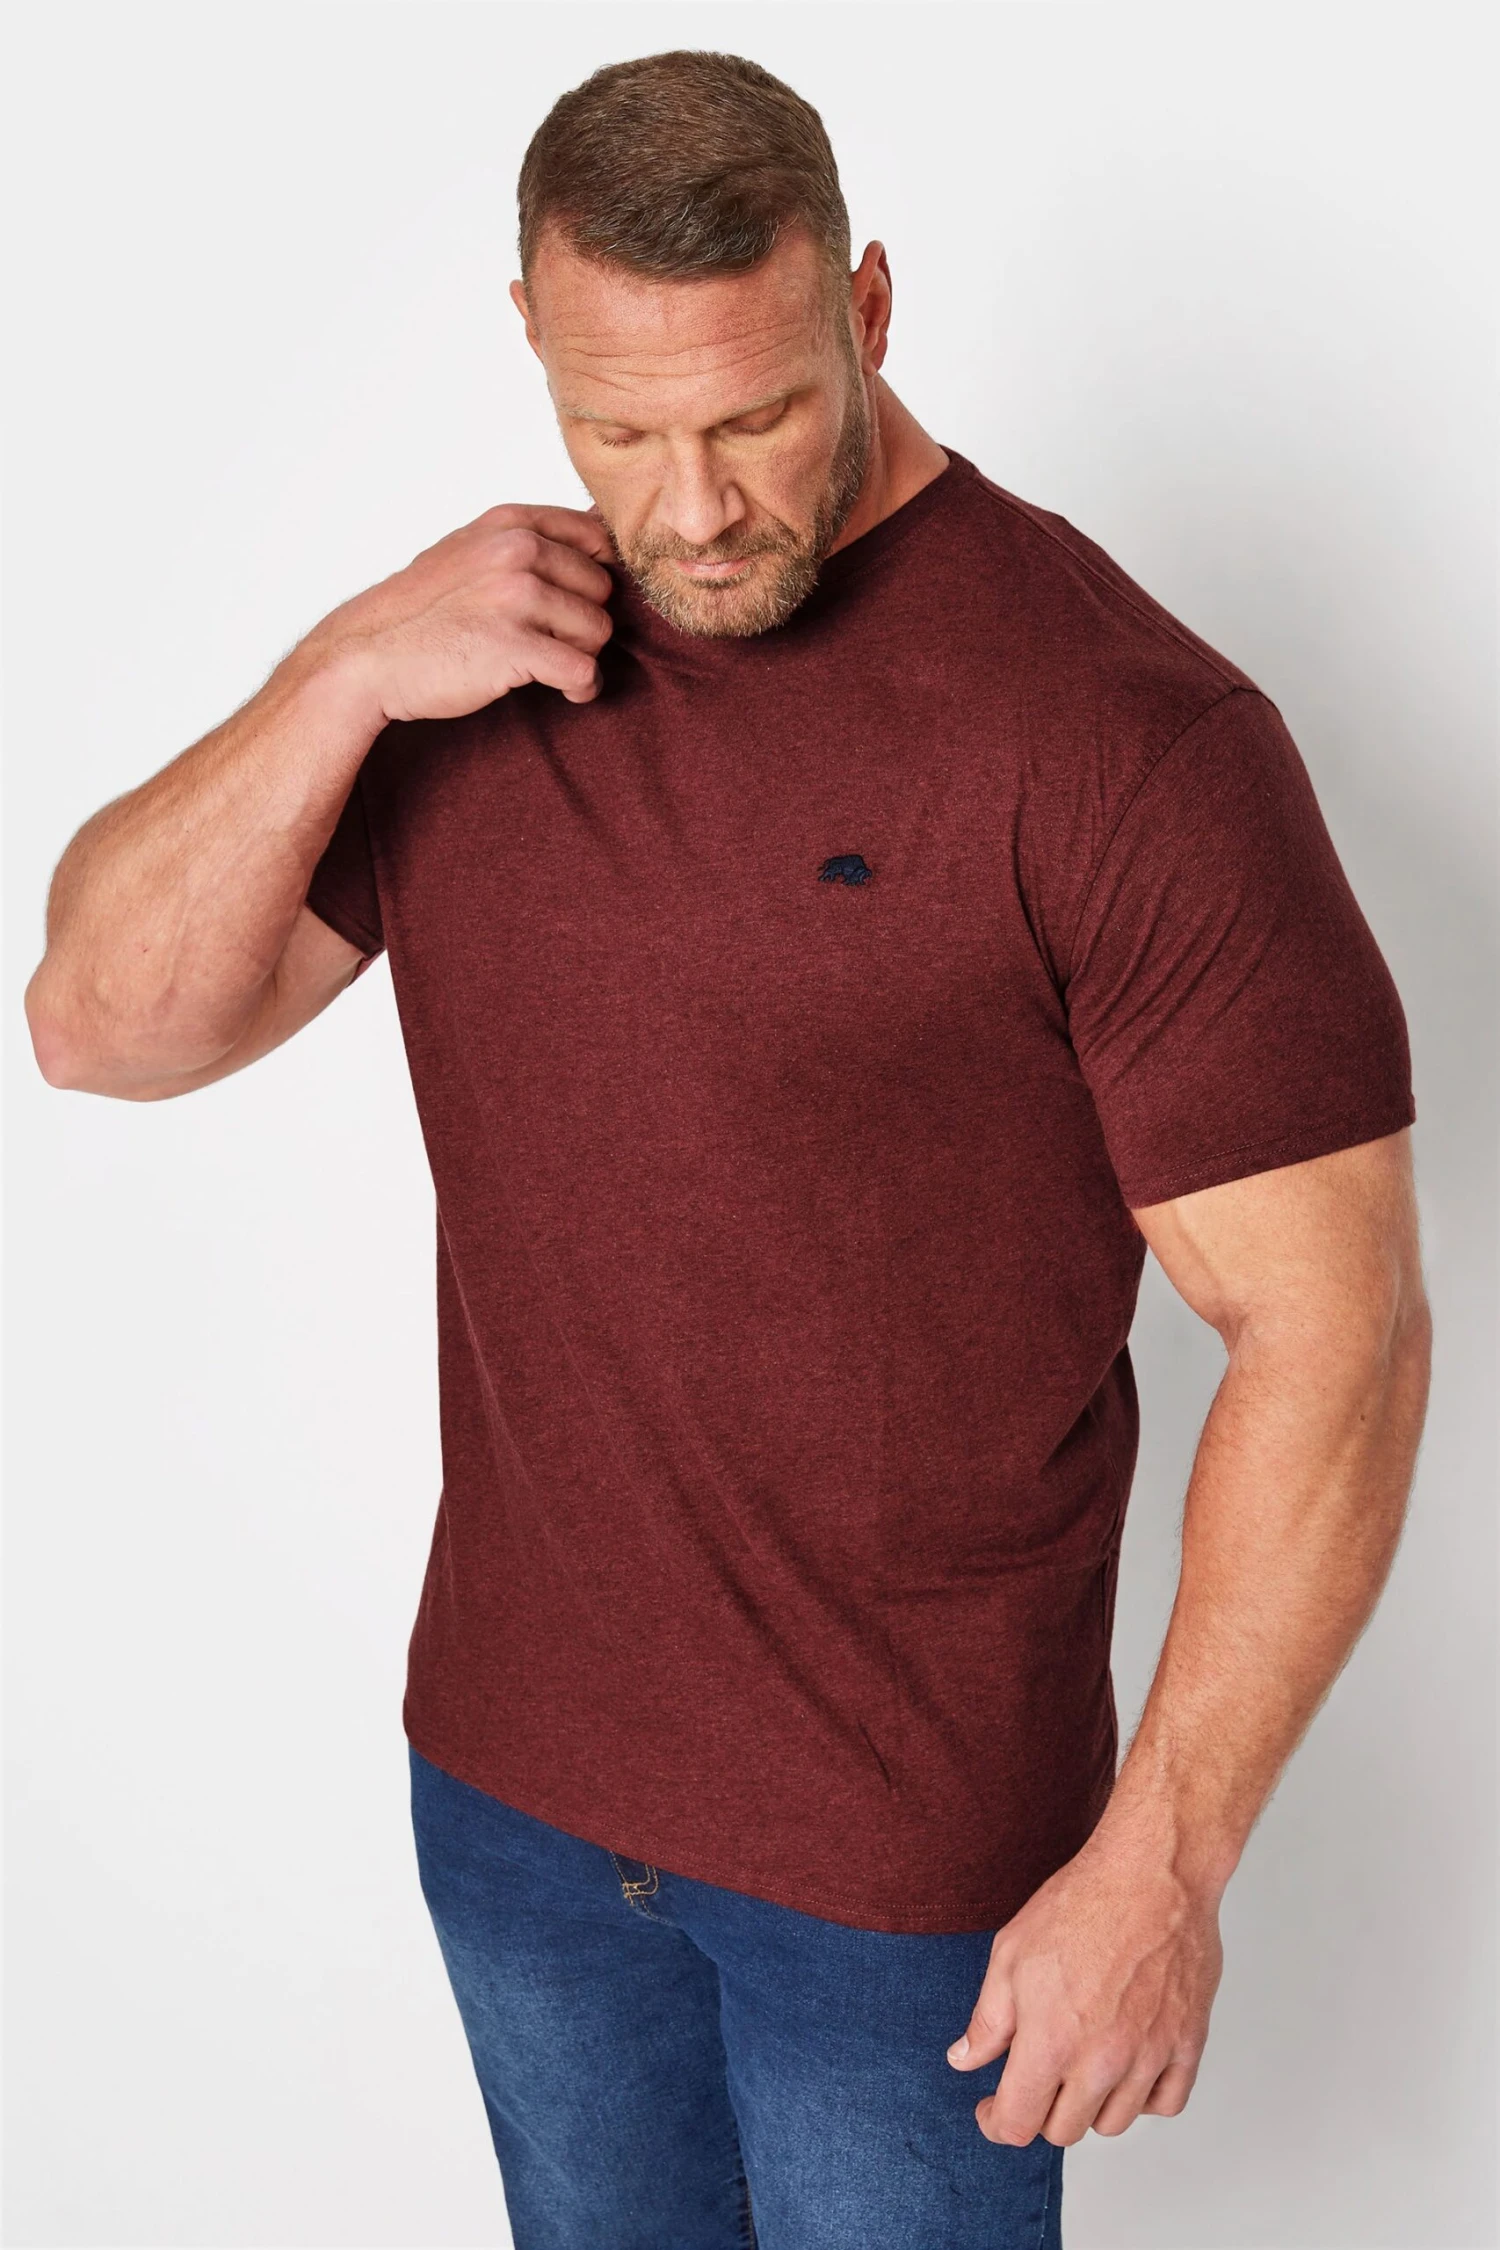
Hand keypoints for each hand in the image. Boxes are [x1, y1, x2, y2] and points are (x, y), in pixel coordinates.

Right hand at [305, 502, 616, 725]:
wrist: (368, 655)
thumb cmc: (422, 611)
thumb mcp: (471, 551)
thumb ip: (526, 541)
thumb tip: (598, 528)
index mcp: (510, 523)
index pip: (596, 536)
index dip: (598, 575)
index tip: (579, 602)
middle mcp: (516, 551)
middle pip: (602, 589)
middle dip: (585, 621)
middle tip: (554, 642)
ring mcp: (515, 597)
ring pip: (598, 630)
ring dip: (582, 656)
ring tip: (551, 666)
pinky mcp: (514, 646)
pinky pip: (584, 670)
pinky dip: (582, 688)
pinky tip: (566, 692)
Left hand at [946, 1828, 1223, 2146]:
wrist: (1153, 1873)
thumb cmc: (1081, 1903)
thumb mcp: (1011, 1953)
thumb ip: (987, 2020)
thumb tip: (965, 2060)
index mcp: (1051, 2041)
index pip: (1019, 2123)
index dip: (997, 2122)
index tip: (992, 2108)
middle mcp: (1102, 2060)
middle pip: (1065, 2131)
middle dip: (1040, 2112)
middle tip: (1035, 2078)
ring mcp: (1150, 2056)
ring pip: (1115, 2123)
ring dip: (1091, 2105)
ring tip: (1080, 2066)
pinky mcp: (1188, 2044)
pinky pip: (1166, 2102)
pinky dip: (1144, 2097)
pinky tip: (1127, 2066)